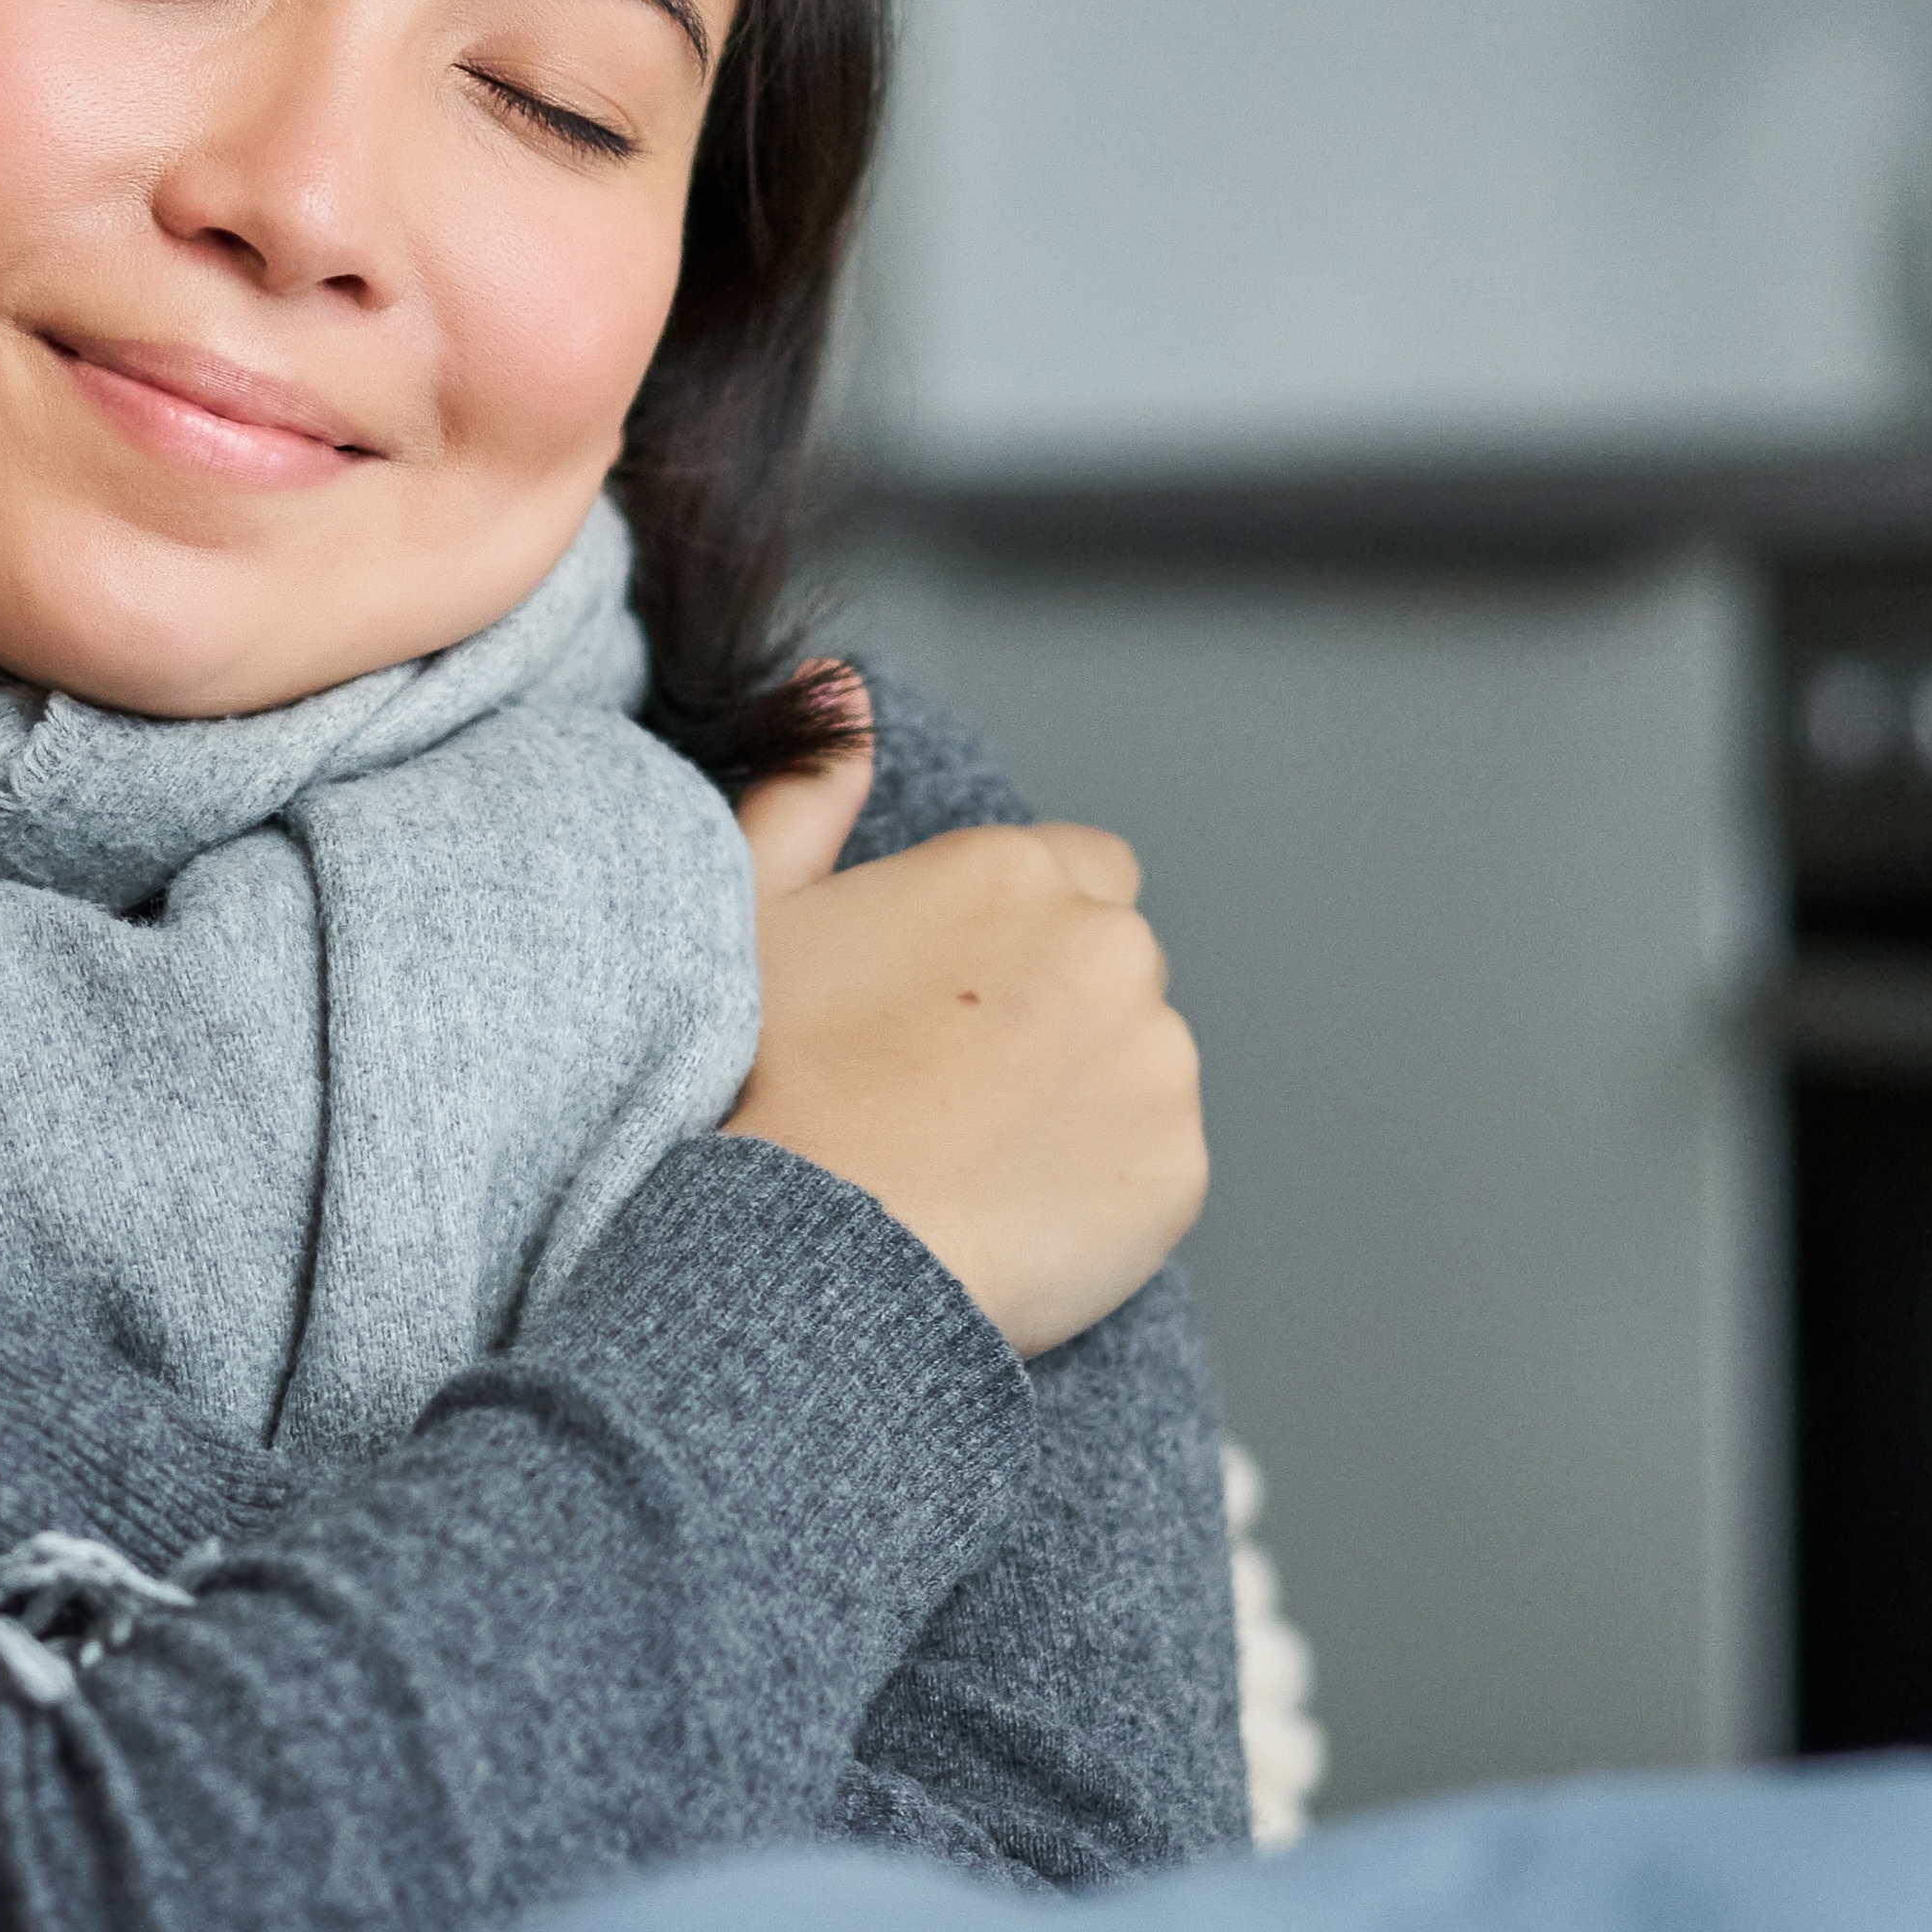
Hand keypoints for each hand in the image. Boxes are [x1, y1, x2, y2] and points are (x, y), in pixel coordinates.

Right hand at [714, 668, 1204, 1353]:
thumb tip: (842, 681)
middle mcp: (1107, 946)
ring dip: (1086, 1098)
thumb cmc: (764, 1082)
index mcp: (1014, 870)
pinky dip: (1103, 1188)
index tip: (962, 999)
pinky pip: (1153, 1166)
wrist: (803, 1250)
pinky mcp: (1177, 1167)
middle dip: (1061, 1011)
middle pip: (1115, 967)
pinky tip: (1012, 1213)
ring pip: (1140, 1066)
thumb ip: (811, 786)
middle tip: (956, 1086)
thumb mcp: (755, 909)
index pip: (1084, 870)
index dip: (1023, 934)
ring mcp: (1155, 1058)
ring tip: (974, 1157)